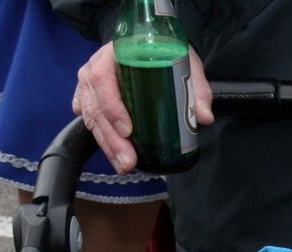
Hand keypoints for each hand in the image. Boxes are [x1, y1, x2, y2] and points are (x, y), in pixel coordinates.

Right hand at [73, 41, 213, 172]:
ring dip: (107, 145)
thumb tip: (204, 117)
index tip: (127, 130)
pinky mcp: (88, 98)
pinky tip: (110, 154)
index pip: (104, 80)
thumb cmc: (164, 53)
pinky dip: (100, 139)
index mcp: (114, 55)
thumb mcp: (184, 64)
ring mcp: (88, 85)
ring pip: (91, 118)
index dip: (112, 107)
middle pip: (96, 107)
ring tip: (124, 166)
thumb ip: (196, 89)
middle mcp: (94, 68)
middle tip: (128, 161)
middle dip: (111, 139)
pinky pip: (88, 120)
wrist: (150, 45)